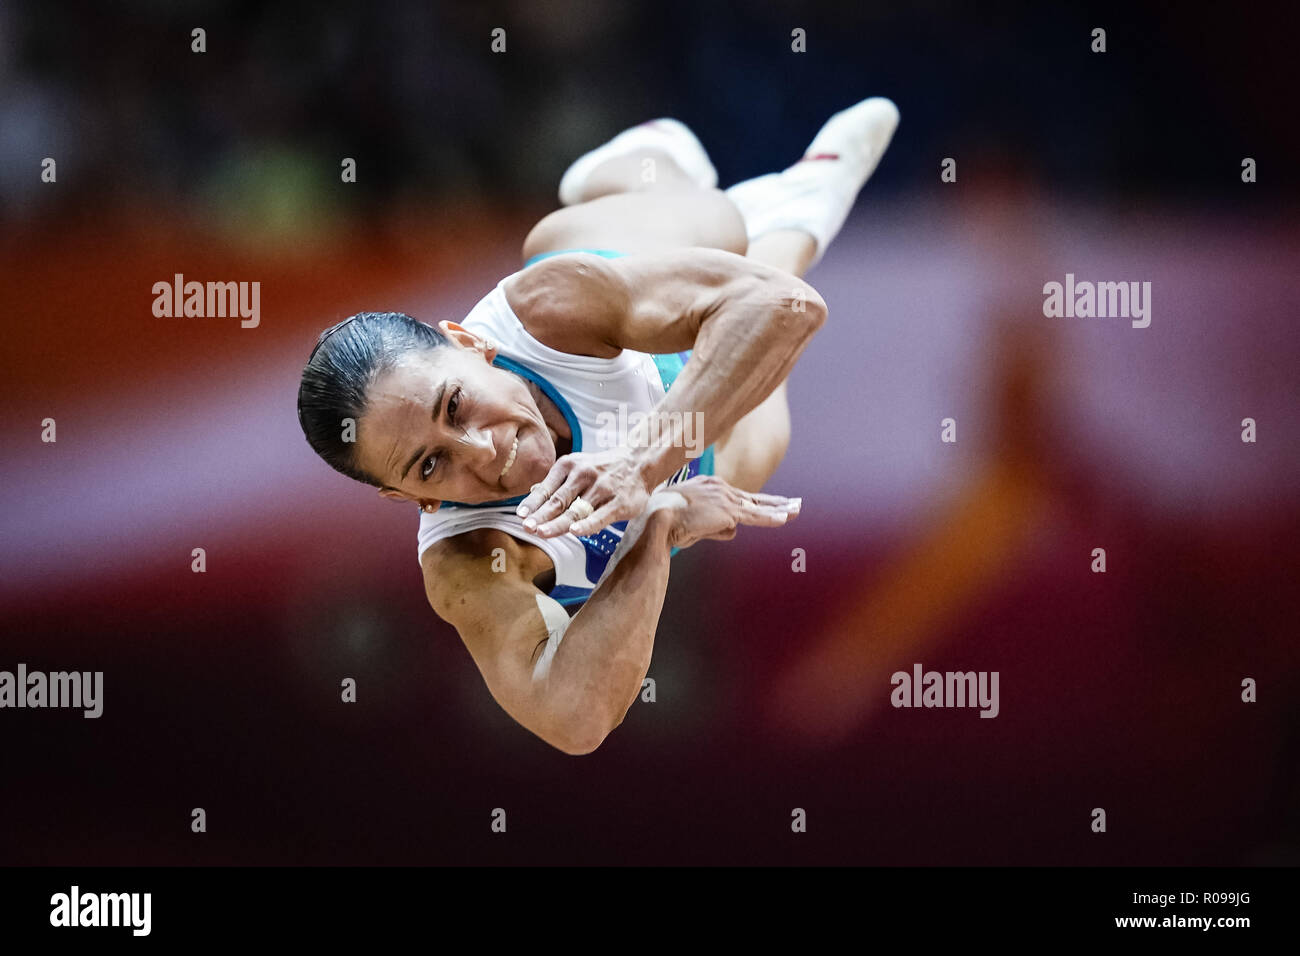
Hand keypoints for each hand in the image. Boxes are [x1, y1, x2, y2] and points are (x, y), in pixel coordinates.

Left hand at [517, 447, 652, 537]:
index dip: (533, 504)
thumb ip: (557, 482)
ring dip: (558, 523)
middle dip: (541, 516)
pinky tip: (575, 532)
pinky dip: (587, 524)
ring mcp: (602, 489)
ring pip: (577, 510)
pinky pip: (600, 516)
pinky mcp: (619, 502)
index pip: (547, 489)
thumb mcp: (578, 466)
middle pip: (558, 500)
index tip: (521, 516)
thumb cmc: (604, 469)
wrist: (640, 462)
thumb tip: (533, 495)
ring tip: (542, 533)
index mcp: (570, 465)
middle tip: (527, 528)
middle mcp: (584, 475)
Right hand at [647, 474, 800, 549]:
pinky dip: (771, 518)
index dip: (755, 501)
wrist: (658, 516)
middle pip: (753, 497)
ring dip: (778, 510)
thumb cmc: (666, 522)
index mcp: (708, 485)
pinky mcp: (729, 511)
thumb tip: (730, 531)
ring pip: (758, 506)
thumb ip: (712, 526)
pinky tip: (785, 519)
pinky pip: (755, 516)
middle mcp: (719, 487)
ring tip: (796, 511)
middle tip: (794, 503)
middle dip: (775, 502)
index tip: (767, 503)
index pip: (738, 495)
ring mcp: (726, 498)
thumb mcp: (691, 522)